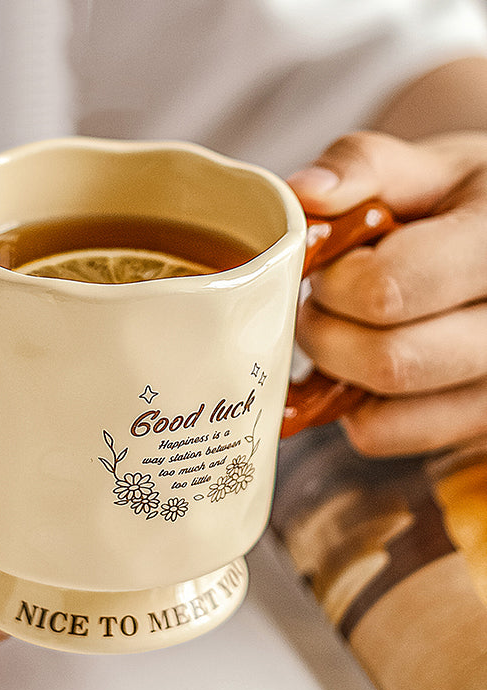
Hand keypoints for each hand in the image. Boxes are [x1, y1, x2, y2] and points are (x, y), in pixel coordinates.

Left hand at [288, 131, 486, 455]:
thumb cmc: (461, 206)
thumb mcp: (427, 167)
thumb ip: (363, 167)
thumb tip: (304, 194)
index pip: (387, 290)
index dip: (334, 281)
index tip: (327, 263)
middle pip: (385, 362)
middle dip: (325, 331)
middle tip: (323, 301)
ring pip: (382, 415)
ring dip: (336, 371)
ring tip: (346, 328)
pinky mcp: (472, 424)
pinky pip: (383, 437)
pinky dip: (352, 406)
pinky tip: (363, 364)